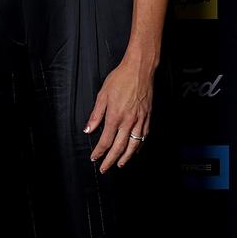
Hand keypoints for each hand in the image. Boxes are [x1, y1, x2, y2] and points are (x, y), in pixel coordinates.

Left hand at [84, 58, 153, 172]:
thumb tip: (88, 129)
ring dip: (126, 157)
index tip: (95, 158)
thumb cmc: (120, 79)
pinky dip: (139, 146)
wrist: (140, 69)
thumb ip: (95, 114)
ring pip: (134, 145)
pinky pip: (143, 136)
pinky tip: (135, 150)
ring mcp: (140, 120)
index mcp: (115, 116)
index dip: (99, 152)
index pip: (105, 140)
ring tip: (120, 164)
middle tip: (105, 168)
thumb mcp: (103, 94)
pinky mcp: (148, 117)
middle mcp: (128, 121)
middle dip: (111, 160)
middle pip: (119, 147)